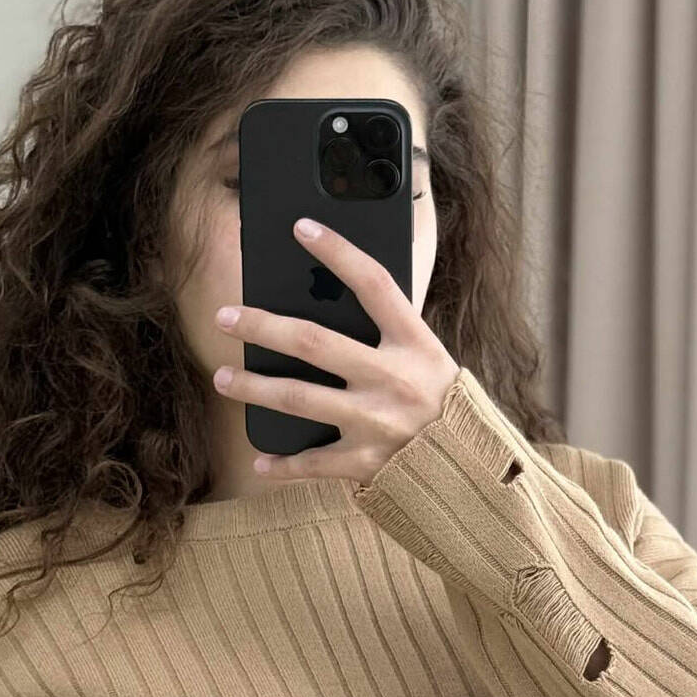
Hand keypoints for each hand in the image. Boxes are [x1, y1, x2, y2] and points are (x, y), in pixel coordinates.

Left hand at [211, 215, 458, 483]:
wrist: (473, 469)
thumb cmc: (445, 406)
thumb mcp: (428, 359)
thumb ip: (388, 335)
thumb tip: (329, 301)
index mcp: (415, 344)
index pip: (373, 284)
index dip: (338, 252)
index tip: (301, 227)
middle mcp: (393, 379)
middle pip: (312, 341)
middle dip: (261, 326)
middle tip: (225, 317)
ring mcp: (376, 422)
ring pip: (298, 398)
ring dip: (254, 387)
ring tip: (223, 378)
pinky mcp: (366, 463)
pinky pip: (313, 464)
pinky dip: (283, 465)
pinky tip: (259, 460)